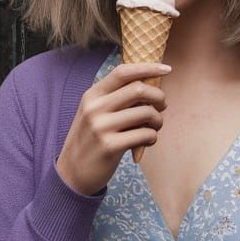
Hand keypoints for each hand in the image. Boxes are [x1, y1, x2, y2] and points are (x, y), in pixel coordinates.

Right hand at [55, 62, 170, 195]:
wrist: (72, 173)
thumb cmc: (91, 140)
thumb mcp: (94, 113)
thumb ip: (115, 98)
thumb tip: (151, 85)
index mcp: (92, 95)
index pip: (122, 72)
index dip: (148, 67)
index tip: (167, 69)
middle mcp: (95, 108)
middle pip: (138, 89)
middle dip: (158, 96)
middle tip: (162, 106)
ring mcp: (101, 127)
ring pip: (146, 112)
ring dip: (158, 120)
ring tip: (154, 127)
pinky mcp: (110, 146)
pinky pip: (145, 134)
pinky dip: (153, 137)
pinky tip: (147, 141)